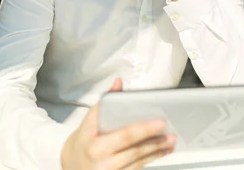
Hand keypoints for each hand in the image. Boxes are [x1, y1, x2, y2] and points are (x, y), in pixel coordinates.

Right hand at [61, 79, 175, 169]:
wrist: (72, 165)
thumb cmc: (83, 141)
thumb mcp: (88, 121)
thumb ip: (105, 102)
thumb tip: (118, 83)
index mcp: (96, 145)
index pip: (124, 136)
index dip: (144, 130)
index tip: (160, 122)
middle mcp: (103, 162)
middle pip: (135, 151)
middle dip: (155, 142)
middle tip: (171, 133)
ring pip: (139, 161)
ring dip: (157, 151)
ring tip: (170, 142)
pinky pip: (137, 168)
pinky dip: (151, 160)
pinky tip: (161, 152)